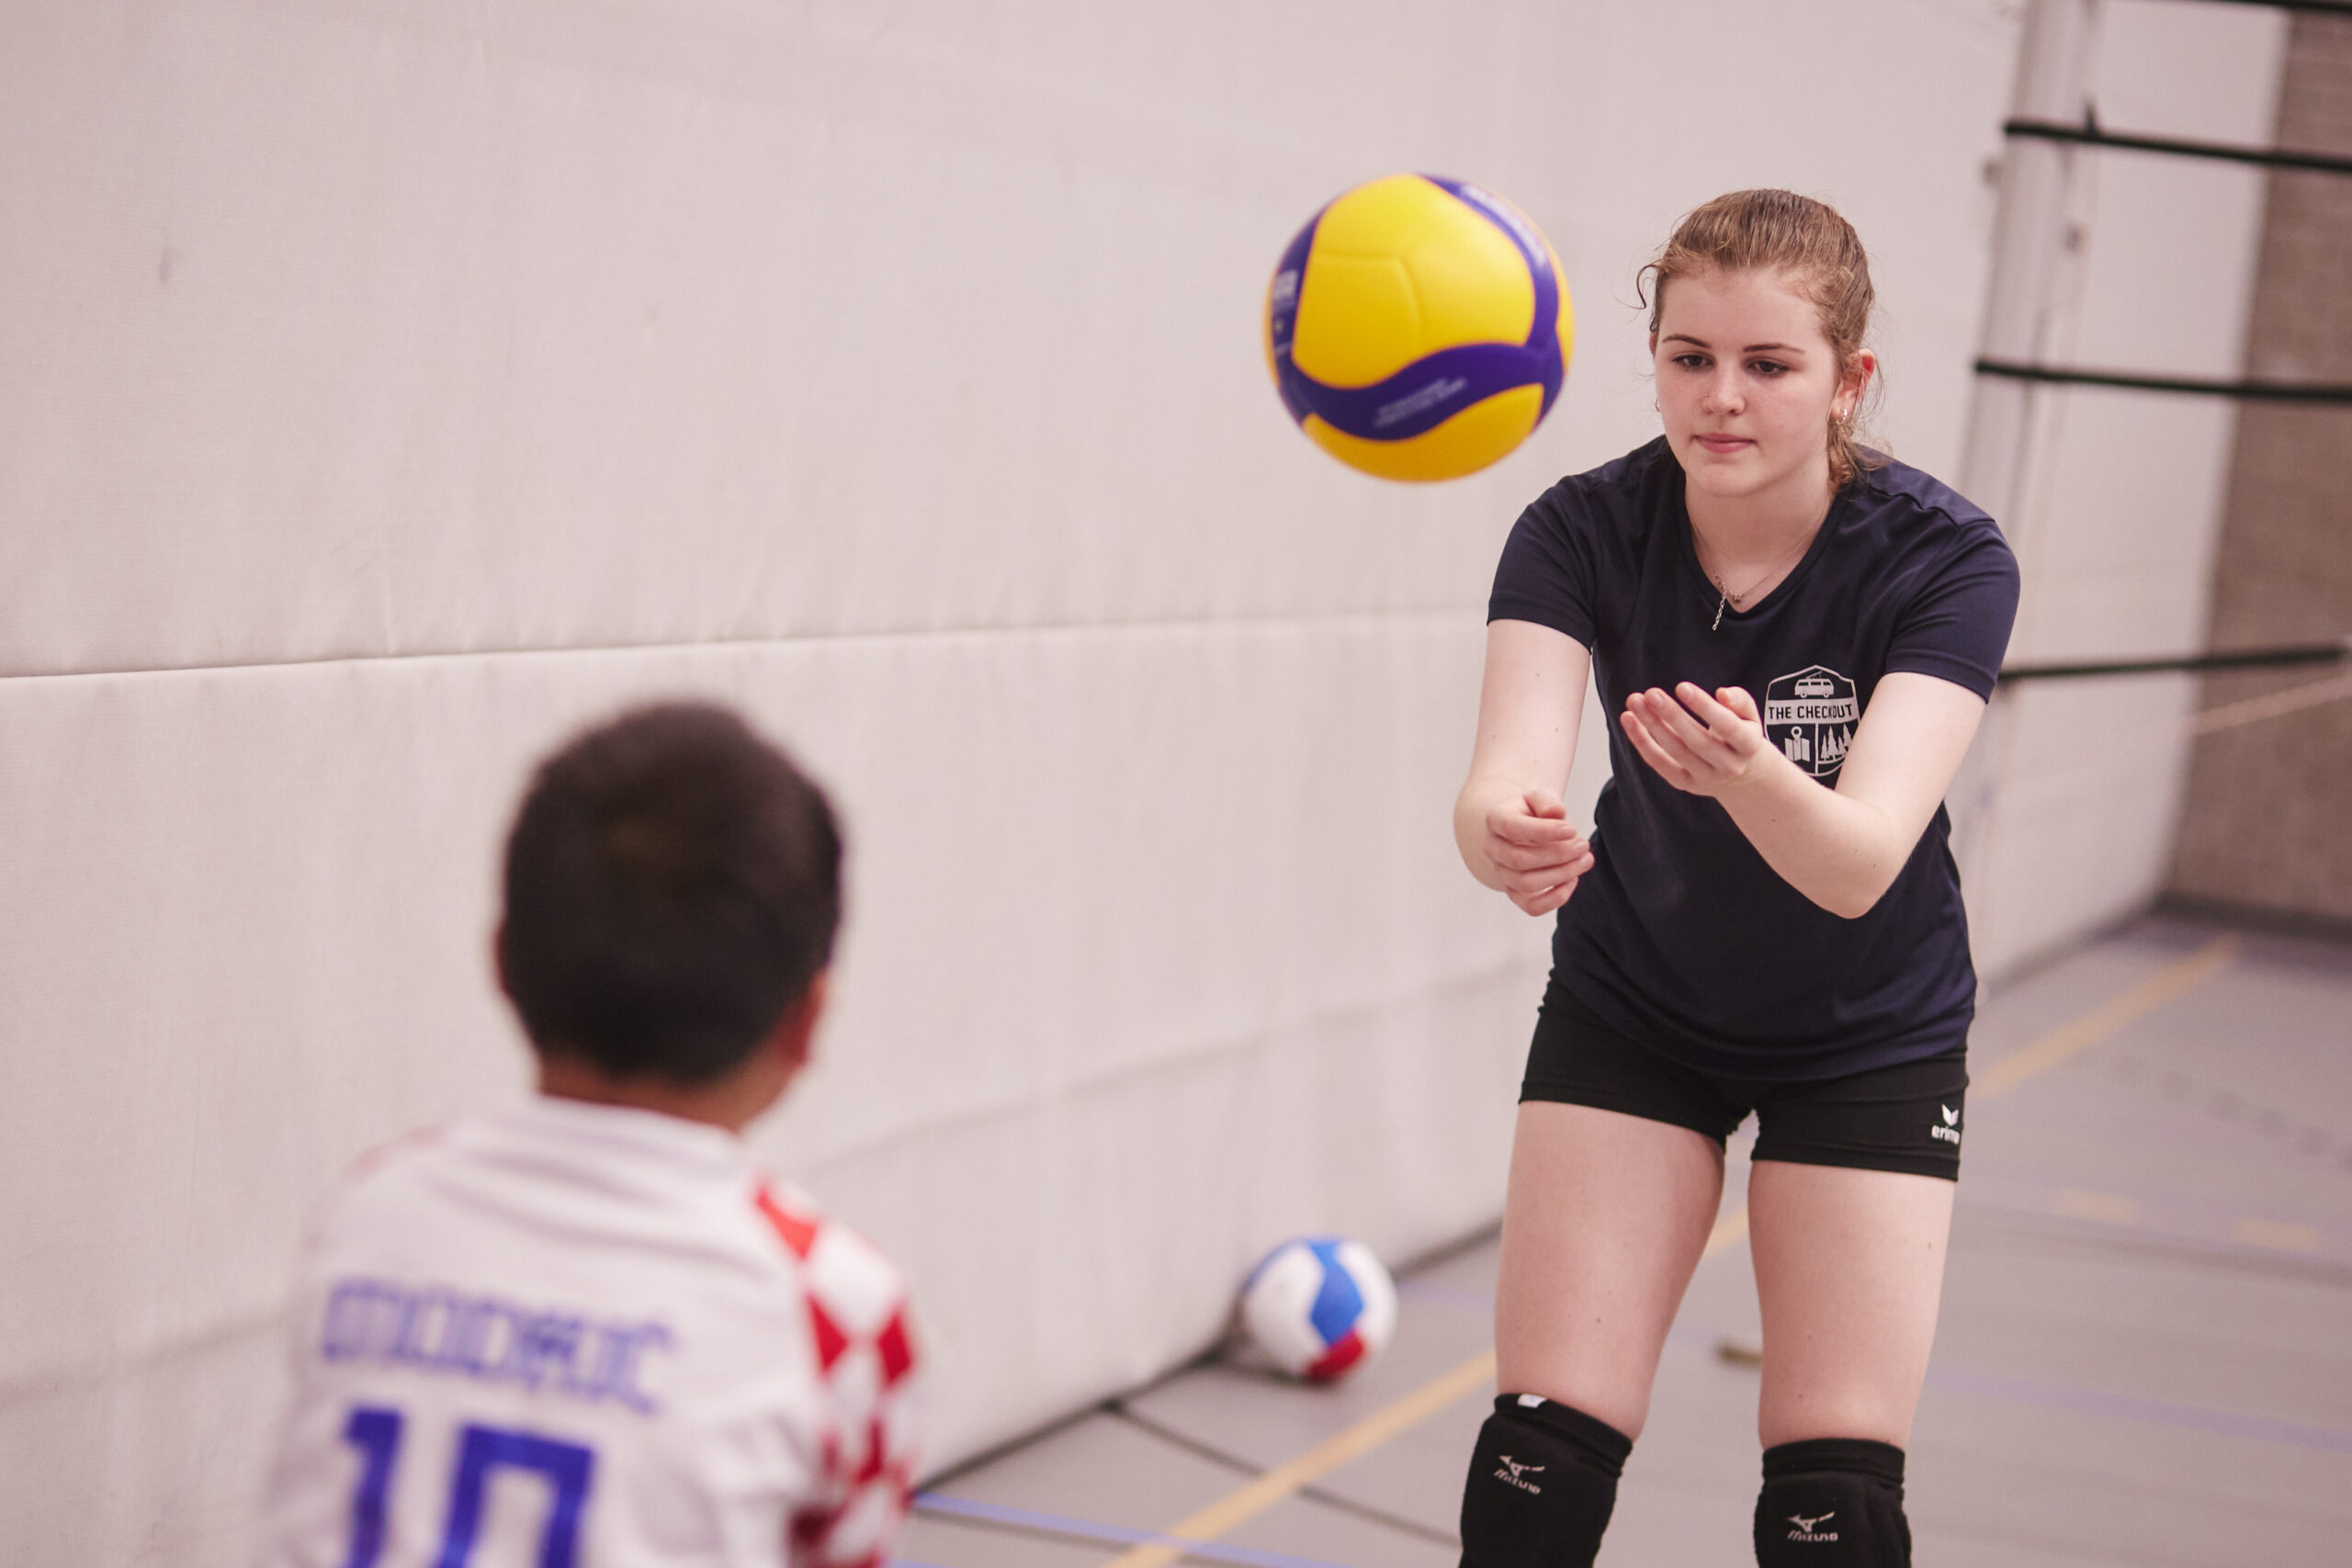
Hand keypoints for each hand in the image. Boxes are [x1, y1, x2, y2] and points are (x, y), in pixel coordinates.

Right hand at [1483, 788, 1594, 915]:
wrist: (1521, 831)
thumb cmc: (1532, 812)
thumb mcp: (1539, 797)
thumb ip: (1546, 801)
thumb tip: (1555, 813)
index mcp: (1496, 820)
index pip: (1512, 828)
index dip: (1544, 831)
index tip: (1572, 829)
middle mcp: (1493, 850)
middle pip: (1519, 860)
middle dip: (1557, 855)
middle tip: (1584, 845)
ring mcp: (1502, 874)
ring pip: (1526, 884)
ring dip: (1561, 874)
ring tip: (1585, 860)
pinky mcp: (1515, 894)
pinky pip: (1532, 907)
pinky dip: (1556, 898)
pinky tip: (1573, 880)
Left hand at [1621, 683, 1771, 798]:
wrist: (1742, 775)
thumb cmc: (1740, 735)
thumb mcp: (1750, 717)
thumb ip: (1740, 701)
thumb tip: (1722, 693)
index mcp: (1748, 745)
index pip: (1727, 725)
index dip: (1704, 707)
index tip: (1682, 686)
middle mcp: (1728, 765)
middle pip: (1697, 741)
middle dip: (1672, 716)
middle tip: (1651, 693)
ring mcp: (1706, 778)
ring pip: (1675, 752)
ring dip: (1652, 726)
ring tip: (1635, 702)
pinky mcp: (1685, 783)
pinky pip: (1660, 763)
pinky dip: (1642, 742)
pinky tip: (1629, 720)